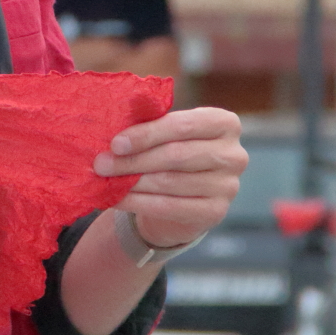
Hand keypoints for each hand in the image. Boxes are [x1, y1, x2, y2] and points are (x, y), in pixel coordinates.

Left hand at [93, 107, 245, 248]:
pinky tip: (116, 198)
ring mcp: (228, 186)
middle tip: (101, 164)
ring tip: (106, 180)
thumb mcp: (166, 133)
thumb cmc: (172, 152)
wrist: (185, 194)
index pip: (183, 125)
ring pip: (170, 182)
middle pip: (176, 155)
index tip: (115, 143)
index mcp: (224, 122)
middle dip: (134, 160)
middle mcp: (234, 154)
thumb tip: (113, 136)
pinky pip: (169, 207)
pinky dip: (138, 202)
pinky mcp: (216, 212)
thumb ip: (149, 127)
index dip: (147, 134)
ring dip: (132, 182)